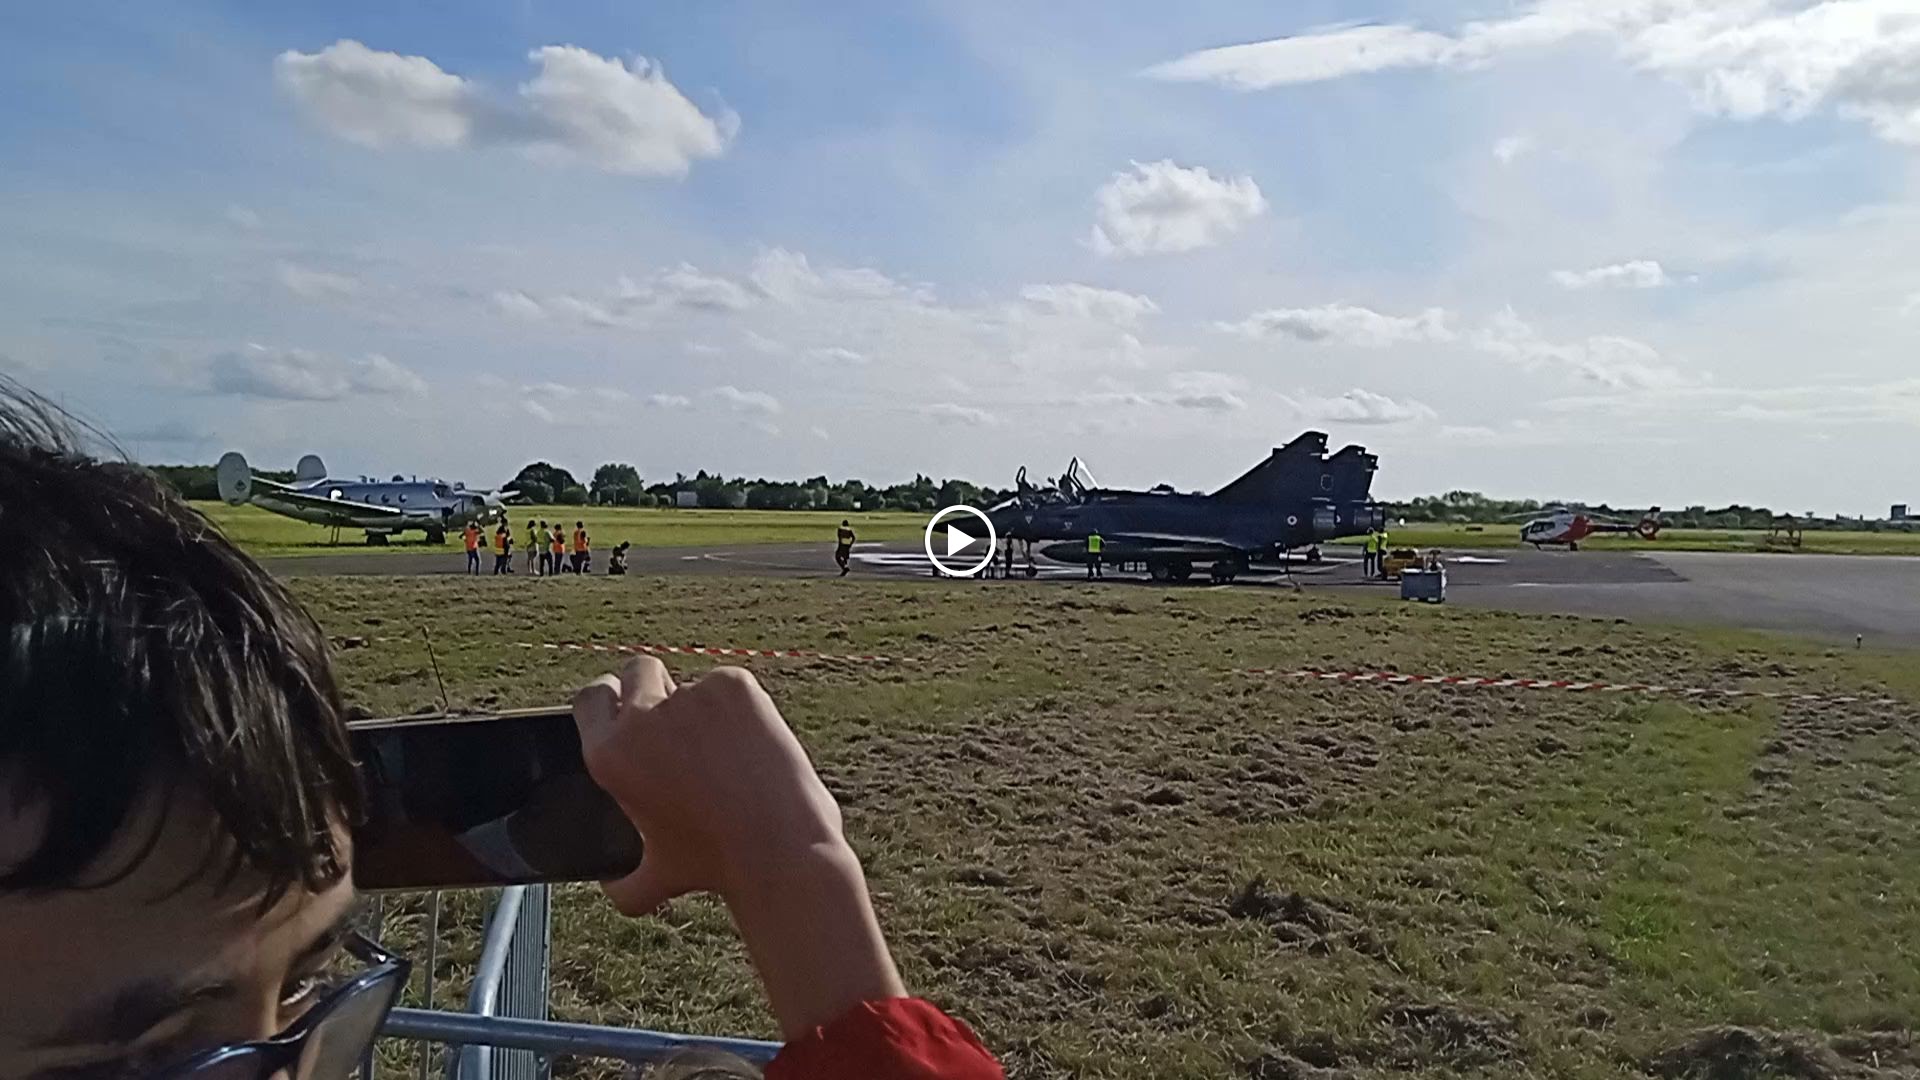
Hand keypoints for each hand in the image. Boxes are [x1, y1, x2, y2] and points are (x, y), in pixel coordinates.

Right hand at [571, 658, 844, 911]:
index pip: (591, 698)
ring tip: (731, 758)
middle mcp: (641, 717)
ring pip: (693, 684)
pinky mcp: (733, 685)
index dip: (611, 699)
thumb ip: (622, 881)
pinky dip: (742, 708)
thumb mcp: (657, 879)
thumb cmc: (718, 867)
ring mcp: (688, 695)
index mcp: (609, 756)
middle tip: (682, 722)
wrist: (779, 849)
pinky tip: (754, 747)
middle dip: (655, 687)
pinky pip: (729, 686)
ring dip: (706, 709)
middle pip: (637, 670)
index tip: (628, 706)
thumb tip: (610, 884)